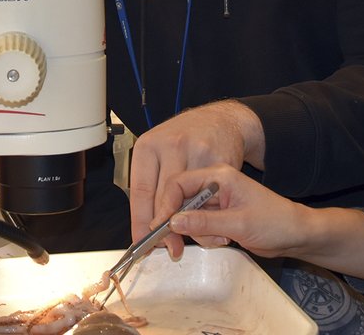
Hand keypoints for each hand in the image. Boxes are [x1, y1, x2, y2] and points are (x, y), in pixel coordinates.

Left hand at [128, 100, 263, 241]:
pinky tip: (203, 219)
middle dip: (164, 228)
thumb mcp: (160, 151)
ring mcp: (197, 152)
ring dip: (186, 223)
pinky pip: (210, 196)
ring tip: (184, 237)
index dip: (141, 221)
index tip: (142, 241)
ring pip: (188, 200)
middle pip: (163, 198)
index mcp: (150, 145)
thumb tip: (145, 225)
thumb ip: (151, 183)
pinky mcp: (220, 160)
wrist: (222, 119)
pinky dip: (206, 213)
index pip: (141, 191)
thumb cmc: (186, 137)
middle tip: (166, 245)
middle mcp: (172, 145)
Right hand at [158, 164, 363, 280]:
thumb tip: (172, 222)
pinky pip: (198, 225)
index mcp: (219, 175)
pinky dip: (203, 236)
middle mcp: (213, 184)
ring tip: (220, 241)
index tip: (160, 228)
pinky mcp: (217, 215)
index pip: (179, 183)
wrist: (296, 234)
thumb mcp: (239, 224)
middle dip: (180, 224)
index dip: (166, 205)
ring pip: (187, 216)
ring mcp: (215, 200)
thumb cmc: (275, 222)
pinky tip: (222, 241)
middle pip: (179, 200)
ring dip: (196, 233)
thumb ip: (205, 222)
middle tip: (177, 247)